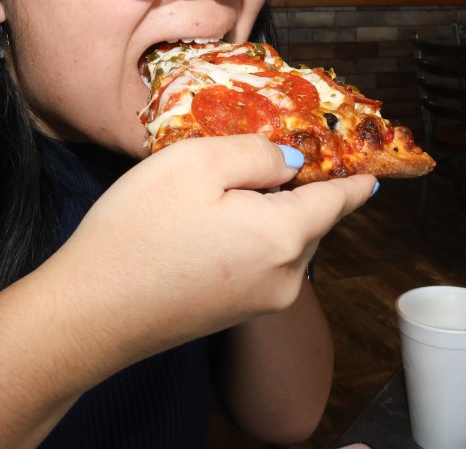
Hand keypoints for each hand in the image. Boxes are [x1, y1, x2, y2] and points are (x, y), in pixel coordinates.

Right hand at [47, 134, 373, 361]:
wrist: (91, 312)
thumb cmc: (139, 231)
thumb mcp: (197, 163)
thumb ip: (256, 153)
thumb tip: (289, 163)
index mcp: (285, 236)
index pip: (340, 199)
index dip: (356, 177)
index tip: (374, 167)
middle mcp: (285, 276)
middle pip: (310, 220)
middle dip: (299, 188)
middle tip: (271, 154)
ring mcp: (259, 300)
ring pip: (283, 241)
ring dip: (269, 212)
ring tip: (227, 185)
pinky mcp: (232, 313)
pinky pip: (259, 263)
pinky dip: (250, 237)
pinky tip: (210, 222)